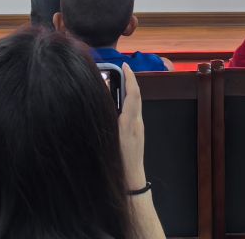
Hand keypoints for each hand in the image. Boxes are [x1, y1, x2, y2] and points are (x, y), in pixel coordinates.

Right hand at [118, 64, 146, 190]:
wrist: (131, 180)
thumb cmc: (117, 161)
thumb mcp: (110, 136)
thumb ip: (108, 114)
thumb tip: (105, 94)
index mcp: (129, 123)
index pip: (133, 94)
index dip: (130, 77)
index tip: (125, 65)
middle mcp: (137, 123)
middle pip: (136, 96)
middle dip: (130, 81)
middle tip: (121, 69)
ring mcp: (139, 128)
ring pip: (136, 104)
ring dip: (129, 90)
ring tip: (119, 81)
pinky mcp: (138, 133)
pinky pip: (134, 111)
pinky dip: (129, 102)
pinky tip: (120, 101)